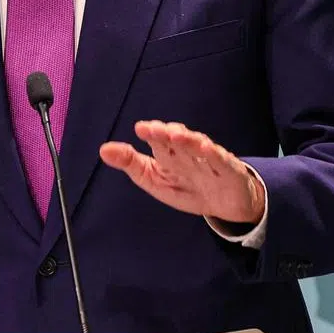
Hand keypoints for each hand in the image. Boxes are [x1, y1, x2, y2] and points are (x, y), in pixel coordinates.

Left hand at [99, 120, 264, 225]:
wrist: (227, 204)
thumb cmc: (188, 187)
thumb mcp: (155, 180)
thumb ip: (131, 163)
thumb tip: (103, 149)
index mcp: (170, 153)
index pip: (159, 139)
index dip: (152, 133)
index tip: (141, 128)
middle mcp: (189, 151)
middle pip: (178, 139)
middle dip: (166, 133)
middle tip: (154, 129)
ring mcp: (210, 159)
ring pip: (198, 146)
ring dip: (187, 139)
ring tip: (176, 135)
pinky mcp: (229, 170)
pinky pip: (221, 161)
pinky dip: (214, 154)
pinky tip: (206, 148)